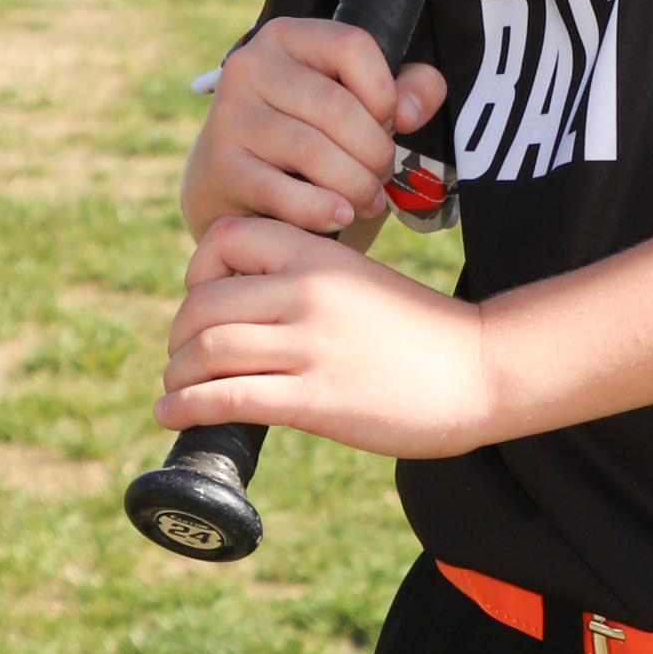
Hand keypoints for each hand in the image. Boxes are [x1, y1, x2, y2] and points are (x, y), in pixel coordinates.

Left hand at [157, 217, 489, 457]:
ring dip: (177, 374)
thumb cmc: (418, 331)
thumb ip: (306, 281)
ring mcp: (311, 345)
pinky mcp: (316, 398)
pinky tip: (173, 414)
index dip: (197, 271)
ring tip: (177, 388)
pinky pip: (228, 398)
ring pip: (207, 351)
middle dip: (179, 335)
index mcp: (319, 253)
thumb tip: (242, 307)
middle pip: (202, 303)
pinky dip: (186, 407)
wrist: (479, 368)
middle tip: (183, 356)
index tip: (202, 301)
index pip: (223, 239)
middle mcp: (308, 291)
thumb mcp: (359, 279)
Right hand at [181, 18, 448, 239]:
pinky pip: (279, 191)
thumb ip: (408, 90)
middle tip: (383, 176)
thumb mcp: (361, 101)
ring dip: (355, 184)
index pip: (352, 46)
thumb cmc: (312, 134)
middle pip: (336, 107)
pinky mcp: (218, 166)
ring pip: (311, 151)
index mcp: (288, 37)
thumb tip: (409, 112)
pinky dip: (320, 210)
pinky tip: (341, 216)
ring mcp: (228, 115)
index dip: (386, 91)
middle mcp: (250, 66)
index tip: (392, 123)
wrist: (233, 182)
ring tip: (369, 200)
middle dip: (375, 151)